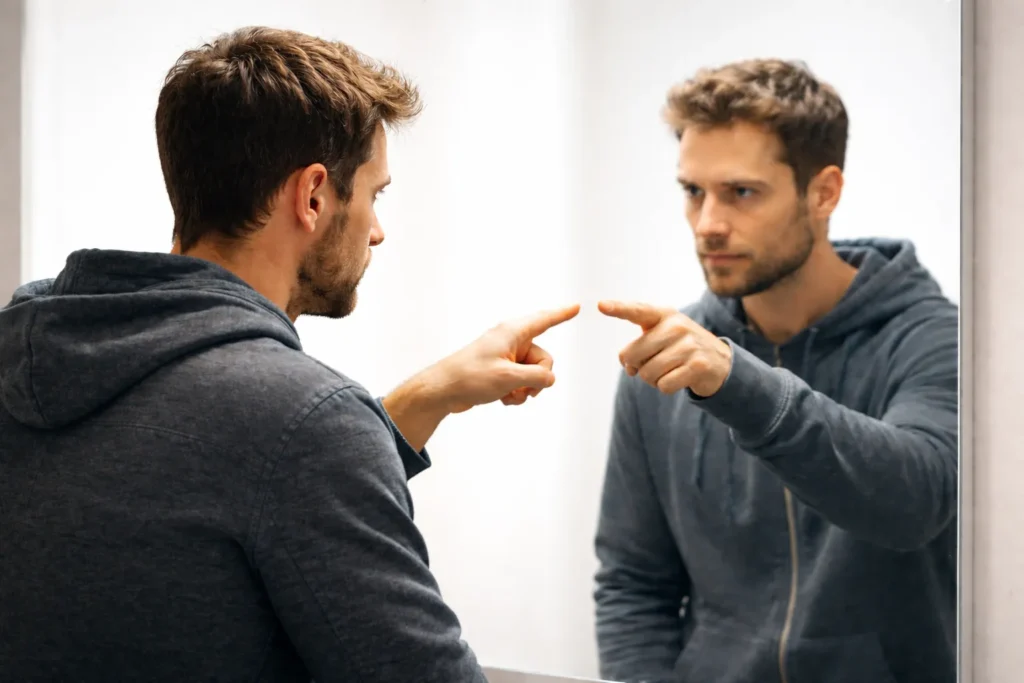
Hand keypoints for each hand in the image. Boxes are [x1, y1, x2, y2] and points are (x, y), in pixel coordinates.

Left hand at [430, 304, 581, 412]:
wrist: (443, 391)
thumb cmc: (470, 378)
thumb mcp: (509, 378)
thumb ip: (537, 377)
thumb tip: (549, 380)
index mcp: (512, 332)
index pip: (544, 320)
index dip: (562, 314)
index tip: (577, 306)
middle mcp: (511, 341)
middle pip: (543, 359)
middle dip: (538, 378)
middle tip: (522, 389)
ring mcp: (506, 356)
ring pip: (533, 374)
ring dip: (525, 389)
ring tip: (508, 395)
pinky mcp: (501, 371)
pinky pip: (521, 381)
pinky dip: (516, 392)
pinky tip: (503, 399)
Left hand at [598, 300, 731, 396]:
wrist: (720, 361)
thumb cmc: (680, 347)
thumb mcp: (663, 335)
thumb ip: (639, 346)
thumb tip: (629, 367)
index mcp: (664, 315)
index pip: (637, 310)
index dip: (618, 308)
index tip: (600, 305)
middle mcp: (677, 326)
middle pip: (633, 355)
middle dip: (636, 366)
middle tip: (651, 363)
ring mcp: (689, 345)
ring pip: (647, 374)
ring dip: (652, 379)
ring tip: (668, 370)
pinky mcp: (698, 366)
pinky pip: (663, 386)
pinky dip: (666, 387)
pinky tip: (679, 378)